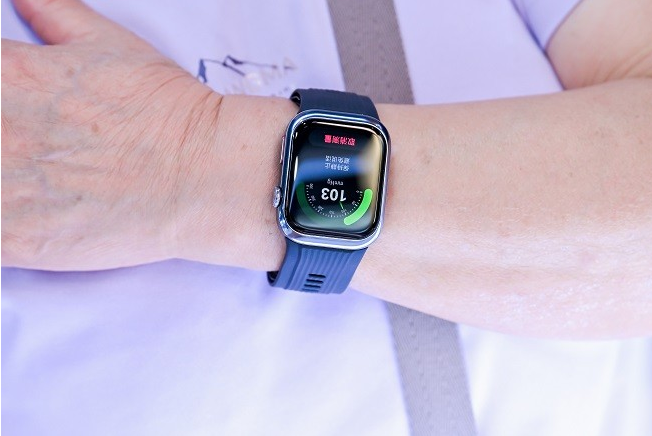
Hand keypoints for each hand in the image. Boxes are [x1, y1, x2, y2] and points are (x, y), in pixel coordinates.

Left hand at [2, 0, 221, 269]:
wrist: (205, 175)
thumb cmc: (166, 113)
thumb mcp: (108, 46)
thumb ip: (54, 14)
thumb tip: (24, 0)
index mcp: (5, 74)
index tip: (12, 114)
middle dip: (0, 139)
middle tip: (25, 150)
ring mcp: (0, 188)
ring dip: (1, 182)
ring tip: (30, 184)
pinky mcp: (13, 240)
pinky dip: (3, 232)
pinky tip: (28, 219)